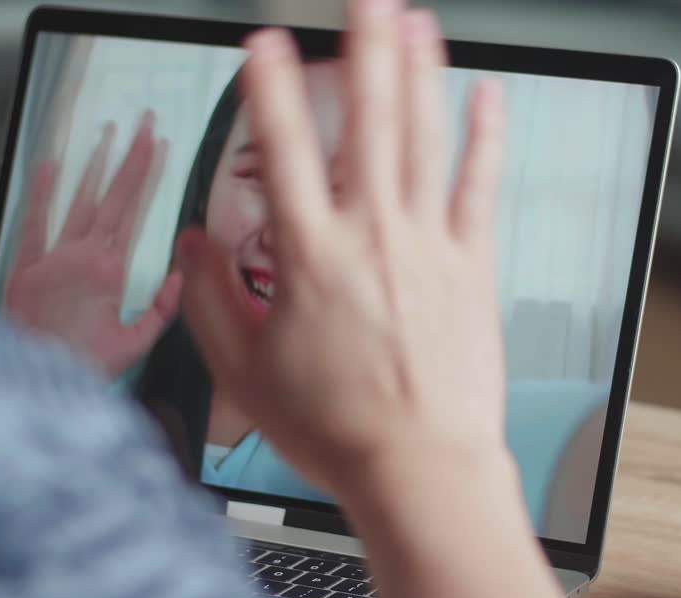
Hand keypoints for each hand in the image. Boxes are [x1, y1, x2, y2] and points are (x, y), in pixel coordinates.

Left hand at [5, 112, 181, 376]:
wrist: (31, 380)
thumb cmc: (85, 366)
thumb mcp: (135, 345)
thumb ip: (161, 309)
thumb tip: (179, 274)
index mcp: (111, 272)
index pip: (134, 212)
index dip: (147, 175)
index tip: (159, 144)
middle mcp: (81, 255)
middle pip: (110, 197)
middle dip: (128, 157)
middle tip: (141, 123)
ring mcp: (50, 257)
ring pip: (76, 201)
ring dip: (92, 165)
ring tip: (105, 132)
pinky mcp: (24, 267)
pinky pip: (33, 222)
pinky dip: (39, 192)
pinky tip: (48, 165)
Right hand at [179, 4, 505, 498]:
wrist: (420, 468)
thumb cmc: (337, 429)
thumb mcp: (245, 373)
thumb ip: (212, 301)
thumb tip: (192, 247)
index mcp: (311, 258)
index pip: (282, 152)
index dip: (269, 89)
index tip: (264, 42)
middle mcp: (373, 237)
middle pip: (366, 123)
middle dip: (363, 51)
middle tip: (364, 0)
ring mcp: (428, 247)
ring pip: (423, 140)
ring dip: (420, 73)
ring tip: (415, 20)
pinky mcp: (471, 267)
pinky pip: (478, 188)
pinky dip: (484, 139)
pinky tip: (488, 97)